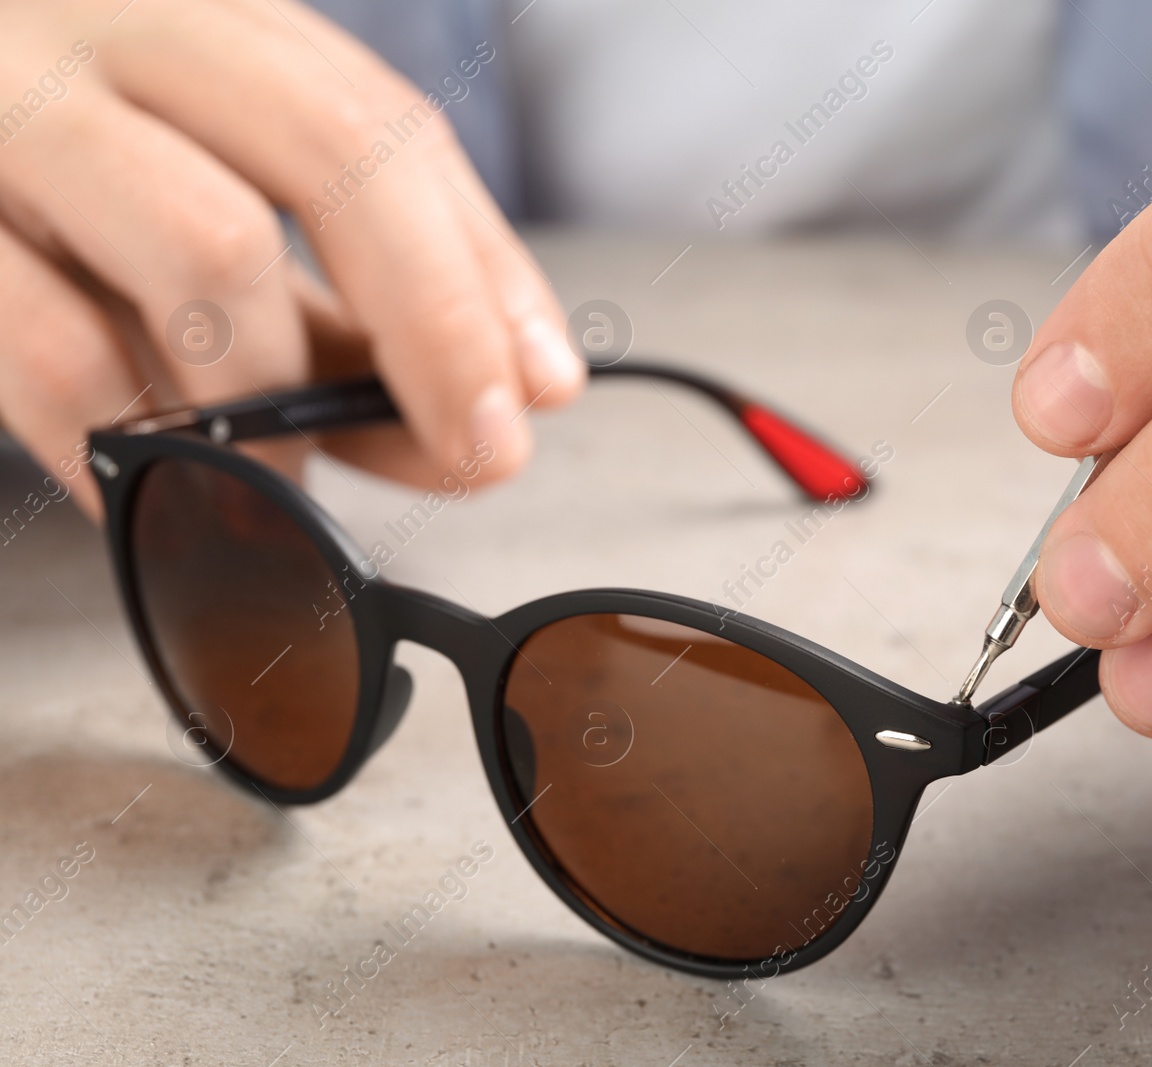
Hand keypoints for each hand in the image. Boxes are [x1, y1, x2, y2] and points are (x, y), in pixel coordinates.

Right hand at [0, 0, 583, 515]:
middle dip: (436, 322)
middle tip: (483, 451)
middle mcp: (97, 22)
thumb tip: (477, 426)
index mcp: (192, 15)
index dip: (487, 268)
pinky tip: (155, 488)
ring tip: (287, 476)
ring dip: (279, 397)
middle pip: (334, 154)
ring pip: (206, 244)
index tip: (545, 385)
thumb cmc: (39, 183)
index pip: (387, 128)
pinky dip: (130, 443)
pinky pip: (47, 349)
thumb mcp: (196, 208)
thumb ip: (333, 311)